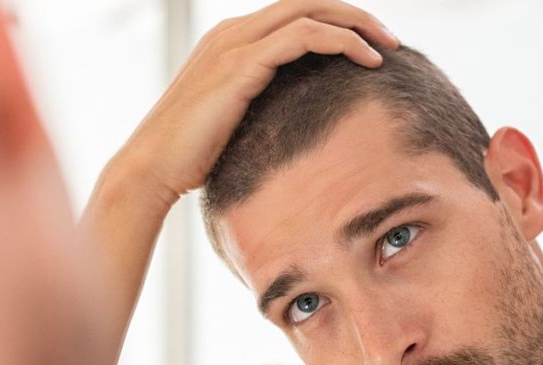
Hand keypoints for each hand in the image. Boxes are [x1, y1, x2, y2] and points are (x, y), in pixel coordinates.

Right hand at [105, 0, 399, 209]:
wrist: (151, 169)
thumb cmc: (189, 158)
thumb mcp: (231, 124)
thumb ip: (259, 109)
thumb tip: (297, 126)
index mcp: (231, 42)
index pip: (295, 14)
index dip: (337, 23)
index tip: (371, 47)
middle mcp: (232, 33)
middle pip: (308, 2)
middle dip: (355, 15)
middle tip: (391, 40)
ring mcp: (234, 45)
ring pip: (310, 11)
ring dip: (356, 24)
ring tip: (388, 49)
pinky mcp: (240, 65)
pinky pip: (304, 36)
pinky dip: (341, 41)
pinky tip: (367, 62)